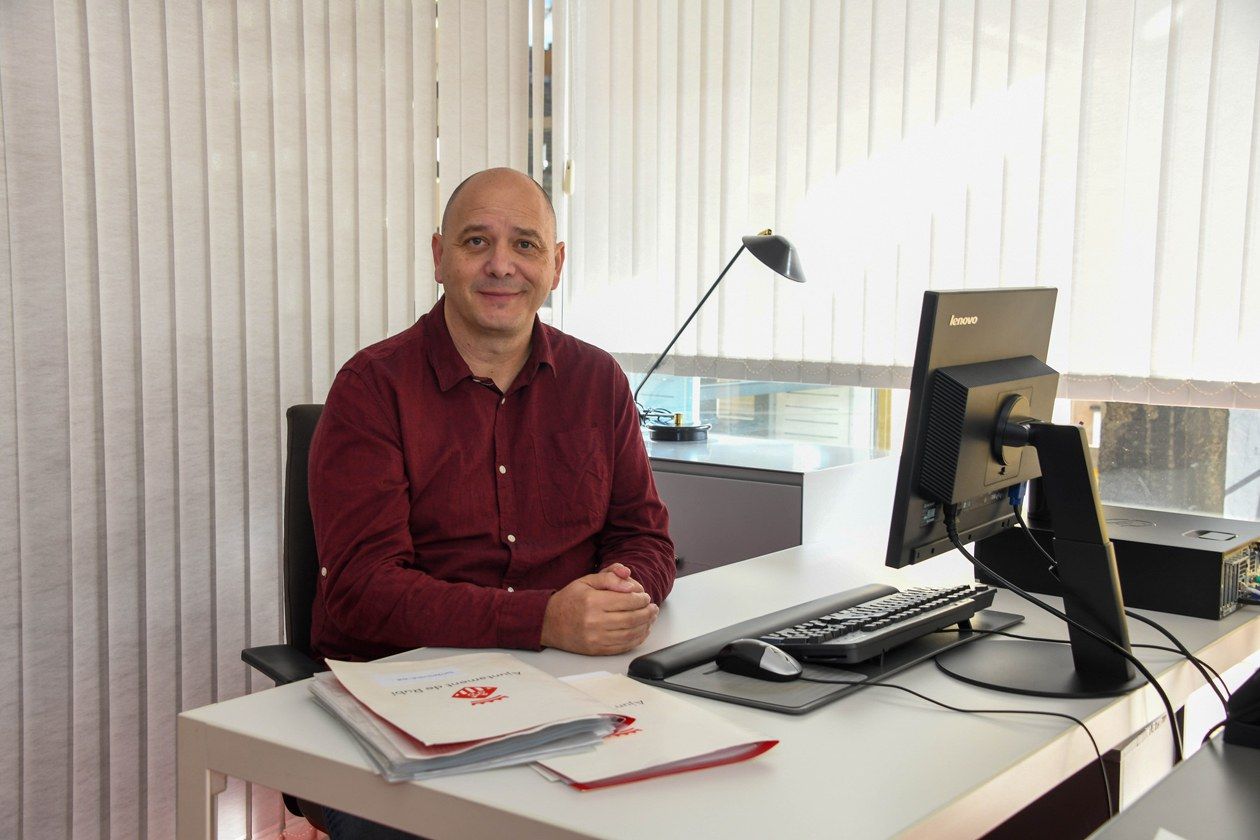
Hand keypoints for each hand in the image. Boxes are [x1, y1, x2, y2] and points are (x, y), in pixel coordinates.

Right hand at [540, 568, 657, 654]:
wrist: (548, 622)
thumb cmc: (569, 600)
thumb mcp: (586, 580)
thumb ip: (609, 576)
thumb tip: (628, 578)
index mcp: (592, 601)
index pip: (626, 600)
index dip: (641, 598)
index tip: (645, 596)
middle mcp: (594, 621)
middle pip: (632, 618)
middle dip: (647, 612)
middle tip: (653, 608)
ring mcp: (596, 638)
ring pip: (630, 633)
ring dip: (646, 626)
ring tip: (650, 618)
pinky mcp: (596, 650)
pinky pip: (623, 646)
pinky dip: (637, 639)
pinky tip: (641, 631)